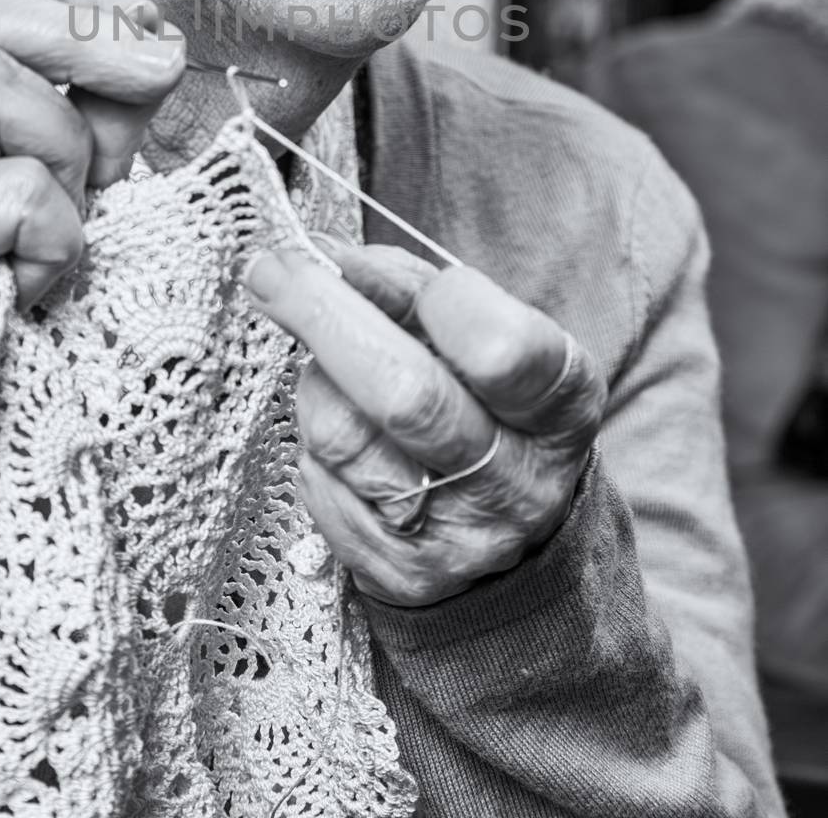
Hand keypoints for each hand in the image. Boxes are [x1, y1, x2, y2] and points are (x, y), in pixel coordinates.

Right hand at [0, 0, 184, 431]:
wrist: (6, 440)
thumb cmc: (50, 309)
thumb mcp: (94, 181)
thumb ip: (113, 109)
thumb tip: (154, 45)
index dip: (82, 4)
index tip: (151, 40)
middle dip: (90, 38)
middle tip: (155, 77)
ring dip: (64, 146)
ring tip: (69, 212)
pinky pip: (8, 192)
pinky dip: (53, 235)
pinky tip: (37, 282)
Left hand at [243, 239, 604, 606]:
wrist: (507, 527)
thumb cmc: (486, 402)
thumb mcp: (482, 335)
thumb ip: (415, 290)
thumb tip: (336, 259)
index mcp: (560, 405)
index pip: (500, 349)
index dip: (430, 299)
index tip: (369, 263)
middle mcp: (520, 480)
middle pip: (406, 394)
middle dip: (325, 316)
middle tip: (273, 269)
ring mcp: (459, 536)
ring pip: (345, 436)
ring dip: (316, 380)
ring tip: (327, 361)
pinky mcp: (399, 574)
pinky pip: (320, 481)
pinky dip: (313, 438)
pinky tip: (339, 425)